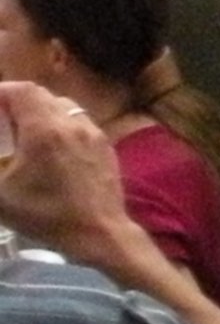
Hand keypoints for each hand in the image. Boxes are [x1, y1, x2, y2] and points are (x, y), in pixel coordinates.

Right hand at [0, 80, 131, 256]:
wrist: (99, 233)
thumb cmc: (46, 215)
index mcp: (45, 130)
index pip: (23, 91)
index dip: (3, 91)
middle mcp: (73, 123)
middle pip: (44, 96)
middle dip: (19, 102)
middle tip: (2, 119)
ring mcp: (94, 134)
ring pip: (65, 107)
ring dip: (42, 112)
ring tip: (25, 132)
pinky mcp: (107, 147)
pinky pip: (80, 123)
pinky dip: (62, 125)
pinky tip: (52, 148)